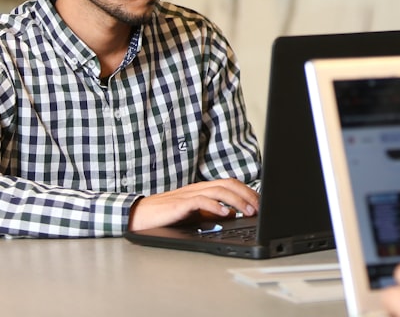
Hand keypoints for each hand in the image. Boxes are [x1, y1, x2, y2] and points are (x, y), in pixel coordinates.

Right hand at [127, 178, 259, 230]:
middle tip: (259, 207)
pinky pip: (201, 201)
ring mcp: (188, 194)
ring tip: (248, 211)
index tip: (260, 202)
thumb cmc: (165, 215)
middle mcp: (197, 188)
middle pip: (228, 184)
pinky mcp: (180, 204)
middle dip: (247, 194)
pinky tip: (226, 213)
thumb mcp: (194, 215)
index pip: (229, 184)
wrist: (139, 215)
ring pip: (218, 190)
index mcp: (202, 189)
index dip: (247, 191)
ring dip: (237, 201)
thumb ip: (212, 213)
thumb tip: (232, 214)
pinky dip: (216, 206)